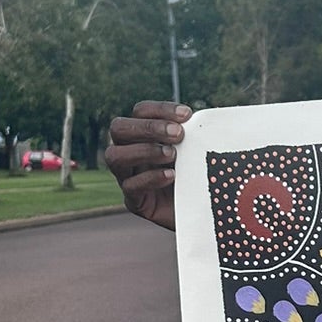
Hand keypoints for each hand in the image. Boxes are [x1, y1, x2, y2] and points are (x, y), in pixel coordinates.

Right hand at [105, 100, 190, 231]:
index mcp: (143, 134)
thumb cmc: (202, 174)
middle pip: (118, 128)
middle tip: (178, 134)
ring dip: (144, 151)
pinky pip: (130, 186)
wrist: (207, 212)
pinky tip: (171, 176)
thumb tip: (201, 117)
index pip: (140, 112)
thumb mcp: (199, 149)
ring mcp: (128, 177)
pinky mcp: (135, 201)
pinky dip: (150, 178)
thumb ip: (195, 132)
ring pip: (115, 156)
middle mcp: (129, 152)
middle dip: (148, 128)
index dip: (161, 109)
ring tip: (172, 155)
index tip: (187, 115)